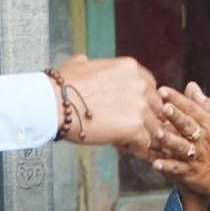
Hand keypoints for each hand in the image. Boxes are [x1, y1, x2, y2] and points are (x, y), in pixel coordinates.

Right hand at [49, 54, 163, 154]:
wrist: (53, 102)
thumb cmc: (61, 85)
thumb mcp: (79, 64)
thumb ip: (90, 64)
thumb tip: (84, 62)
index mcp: (130, 68)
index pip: (151, 87)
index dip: (142, 101)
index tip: (131, 111)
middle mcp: (140, 85)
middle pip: (155, 107)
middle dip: (145, 118)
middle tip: (130, 129)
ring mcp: (139, 106)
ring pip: (153, 126)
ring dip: (142, 135)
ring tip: (126, 142)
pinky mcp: (134, 127)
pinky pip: (145, 143)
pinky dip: (137, 149)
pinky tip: (124, 148)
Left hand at [151, 83, 209, 201]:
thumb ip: (209, 105)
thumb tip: (191, 86)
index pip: (193, 109)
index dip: (178, 99)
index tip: (163, 90)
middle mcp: (203, 141)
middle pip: (187, 126)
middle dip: (176, 116)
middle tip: (163, 107)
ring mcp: (196, 158)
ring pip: (181, 147)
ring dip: (169, 140)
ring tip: (157, 133)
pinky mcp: (190, 173)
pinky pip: (177, 170)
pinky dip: (167, 167)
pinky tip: (155, 163)